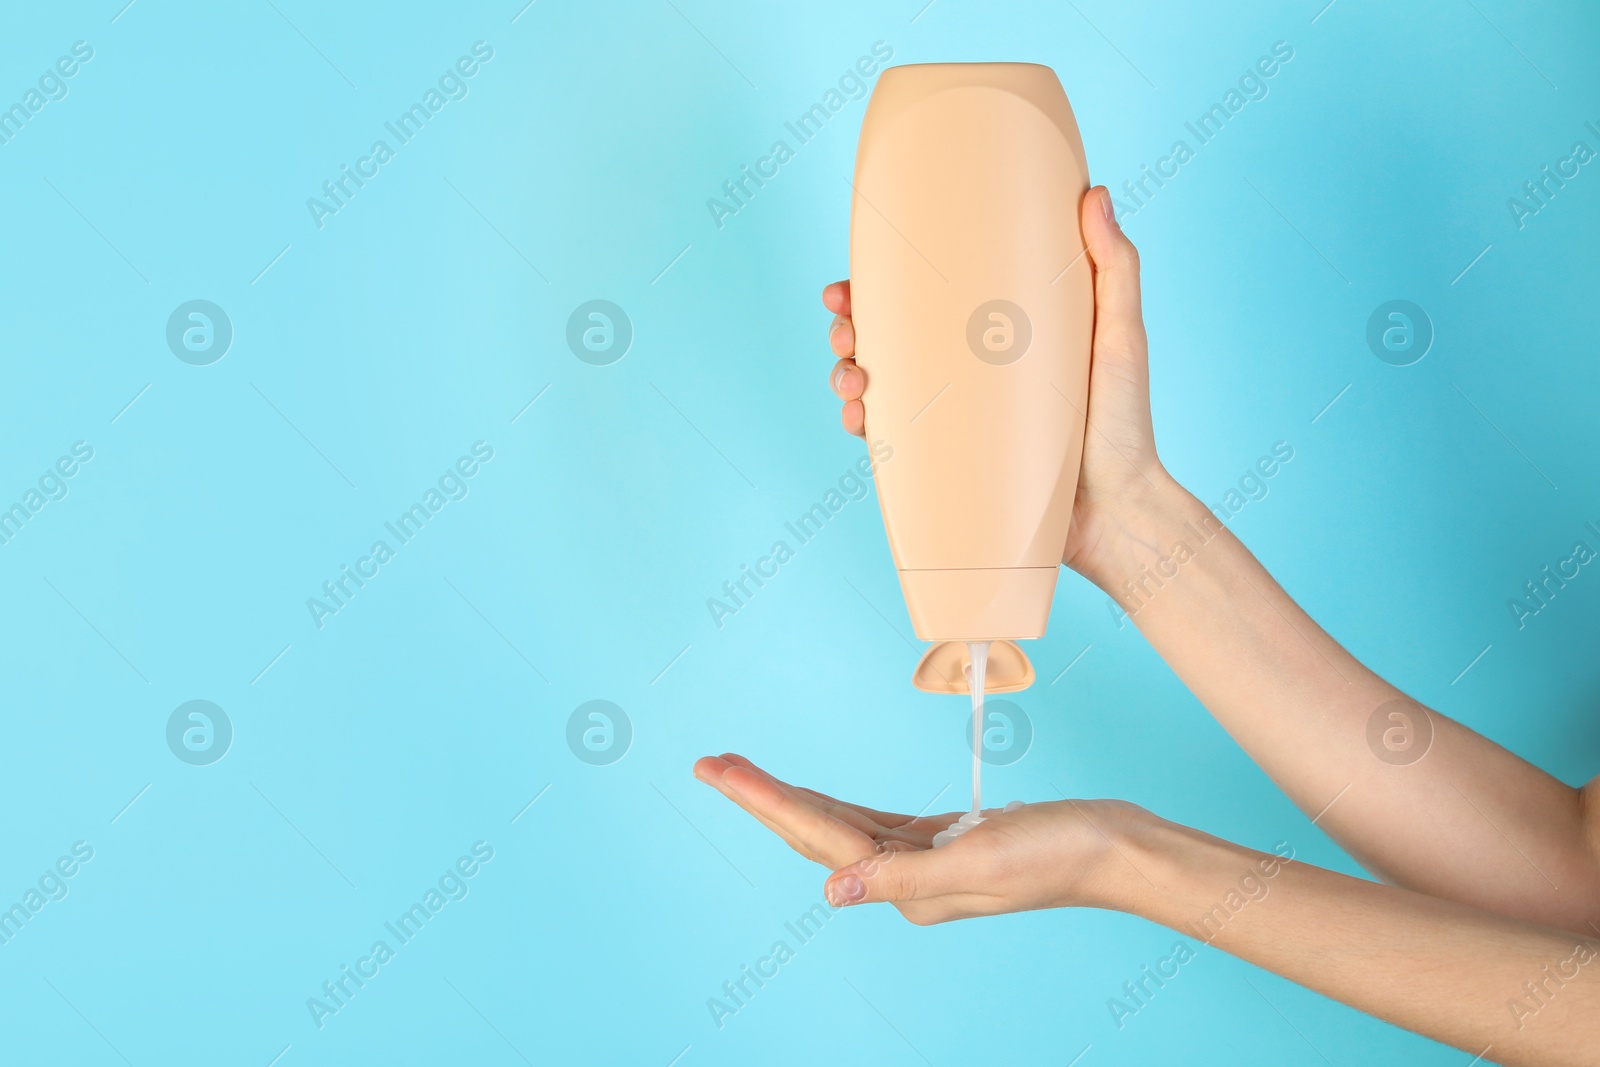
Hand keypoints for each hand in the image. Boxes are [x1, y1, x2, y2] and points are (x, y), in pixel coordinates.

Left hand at [693, 753, 1147, 923]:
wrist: (1114, 848)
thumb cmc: (1057, 853)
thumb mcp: (980, 860)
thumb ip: (902, 877)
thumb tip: (830, 892)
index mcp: (908, 888)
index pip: (820, 837)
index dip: (765, 800)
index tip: (718, 770)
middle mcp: (905, 881)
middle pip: (815, 832)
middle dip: (760, 797)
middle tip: (709, 764)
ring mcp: (923, 862)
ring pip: (837, 826)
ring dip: (789, 798)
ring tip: (742, 774)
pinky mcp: (943, 842)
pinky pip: (874, 824)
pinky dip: (838, 806)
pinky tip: (816, 796)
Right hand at [823, 185, 1168, 581]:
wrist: (1117, 517)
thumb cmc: (1127, 427)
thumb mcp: (1122, 337)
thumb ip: (1115, 268)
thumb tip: (1095, 192)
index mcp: (1001, 334)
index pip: (932, 296)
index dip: (883, 283)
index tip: (854, 277)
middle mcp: (972, 373)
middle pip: (891, 337)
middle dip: (849, 328)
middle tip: (844, 329)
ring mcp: (957, 419)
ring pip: (880, 385)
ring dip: (846, 373)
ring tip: (851, 378)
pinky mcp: (949, 464)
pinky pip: (891, 441)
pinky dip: (862, 425)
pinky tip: (858, 419)